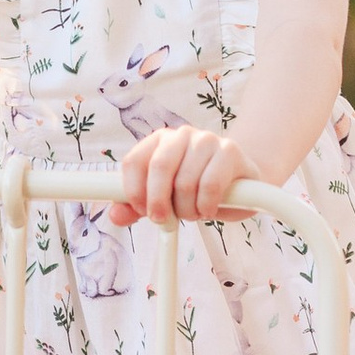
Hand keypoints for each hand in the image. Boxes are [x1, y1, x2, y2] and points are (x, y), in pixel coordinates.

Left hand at [108, 124, 254, 224]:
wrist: (240, 182)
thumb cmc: (196, 188)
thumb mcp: (164, 199)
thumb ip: (137, 207)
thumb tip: (114, 216)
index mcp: (158, 141)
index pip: (134, 162)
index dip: (134, 192)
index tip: (143, 211)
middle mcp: (181, 134)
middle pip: (159, 167)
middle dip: (158, 202)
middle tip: (164, 220)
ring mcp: (207, 140)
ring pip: (185, 182)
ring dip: (187, 209)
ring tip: (193, 213)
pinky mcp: (230, 151)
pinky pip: (210, 186)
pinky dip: (206, 206)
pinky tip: (208, 209)